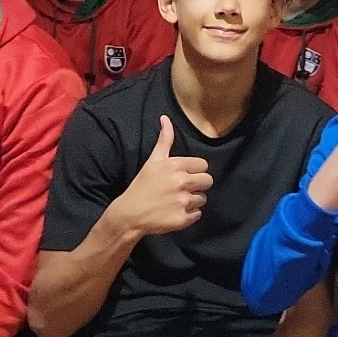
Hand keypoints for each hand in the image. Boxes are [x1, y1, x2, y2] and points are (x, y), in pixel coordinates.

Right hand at [109, 117, 212, 237]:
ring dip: (193, 200)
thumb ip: (165, 139)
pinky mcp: (183, 219)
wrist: (130, 214)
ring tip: (177, 201)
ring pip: (203, 198)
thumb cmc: (142, 185)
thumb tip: (165, 118)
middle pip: (207, 181)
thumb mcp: (153, 160)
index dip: (195, 170)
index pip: (203, 165)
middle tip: (183, 188)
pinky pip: (198, 214)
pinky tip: (176, 212)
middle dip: (198, 185)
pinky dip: (190, 215)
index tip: (185, 175)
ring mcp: (183, 201)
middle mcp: (182, 182)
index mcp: (176, 165)